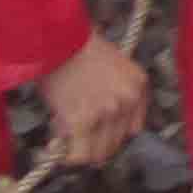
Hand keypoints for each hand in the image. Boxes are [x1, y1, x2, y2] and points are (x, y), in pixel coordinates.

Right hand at [36, 37, 148, 169]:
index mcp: (138, 85)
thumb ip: (113, 95)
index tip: (95, 131)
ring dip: (80, 149)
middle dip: (94, 142)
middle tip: (75, 134)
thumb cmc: (76, 46)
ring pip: (98, 154)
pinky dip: (66, 156)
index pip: (132, 129)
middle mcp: (127, 100)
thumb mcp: (112, 66)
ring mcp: (107, 112)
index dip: (110, 133)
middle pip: (116, 144)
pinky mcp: (83, 120)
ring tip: (63, 135)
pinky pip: (78, 154)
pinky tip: (54, 147)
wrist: (56, 37)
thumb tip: (96, 129)